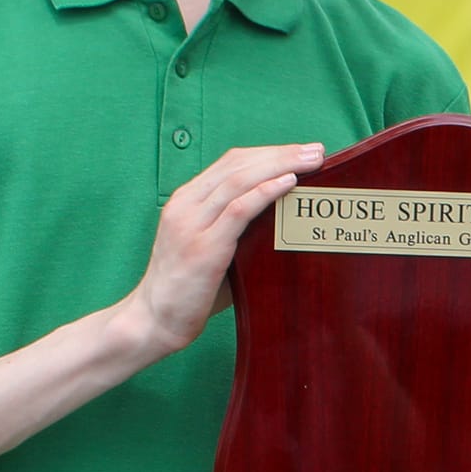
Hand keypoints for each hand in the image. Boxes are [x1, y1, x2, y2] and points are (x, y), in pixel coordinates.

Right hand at [124, 143, 322, 355]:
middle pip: (238, 164)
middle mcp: (185, 205)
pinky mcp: (203, 246)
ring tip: (313, 161)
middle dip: (281, 153)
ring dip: (281, 165)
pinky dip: (266, 191)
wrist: (154, 321)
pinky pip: (238, 209)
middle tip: (317, 150)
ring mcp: (191, 224)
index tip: (301, 151)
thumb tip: (287, 216)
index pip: (230, 162)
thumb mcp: (211, 246)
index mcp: (186, 200)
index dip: (268, 152)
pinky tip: (289, 182)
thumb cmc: (190, 288)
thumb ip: (237, 227)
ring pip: (240, 179)